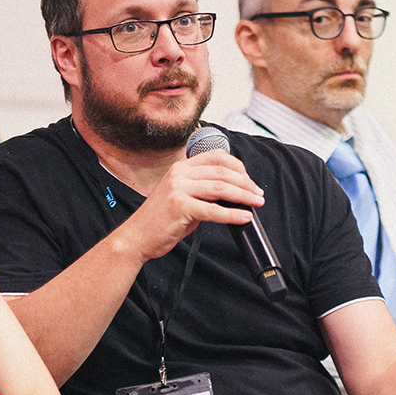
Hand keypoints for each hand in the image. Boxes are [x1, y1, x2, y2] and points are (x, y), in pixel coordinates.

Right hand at [115, 150, 265, 262]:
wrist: (137, 237)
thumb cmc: (160, 220)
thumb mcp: (183, 198)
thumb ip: (203, 192)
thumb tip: (231, 195)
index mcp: (181, 168)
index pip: (216, 157)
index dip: (238, 167)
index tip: (249, 180)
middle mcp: (179, 174)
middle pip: (222, 172)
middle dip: (245, 183)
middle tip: (258, 194)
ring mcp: (178, 189)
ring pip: (220, 188)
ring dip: (243, 196)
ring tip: (256, 203)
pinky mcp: (179, 207)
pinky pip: (213, 210)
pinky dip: (232, 214)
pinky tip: (243, 217)